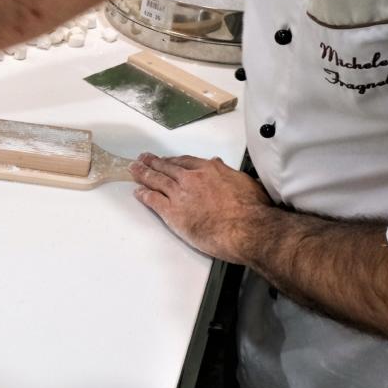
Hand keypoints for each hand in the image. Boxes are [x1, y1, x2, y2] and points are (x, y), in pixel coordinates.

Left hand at [129, 153, 272, 264]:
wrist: (247, 228)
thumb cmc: (252, 210)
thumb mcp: (245, 182)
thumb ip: (228, 173)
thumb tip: (220, 165)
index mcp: (209, 170)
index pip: (185, 162)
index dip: (173, 160)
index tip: (168, 160)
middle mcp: (191, 179)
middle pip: (167, 167)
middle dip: (154, 162)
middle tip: (144, 159)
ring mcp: (180, 194)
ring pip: (156, 180)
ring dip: (143, 173)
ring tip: (134, 170)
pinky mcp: (173, 212)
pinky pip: (153, 200)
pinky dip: (144, 194)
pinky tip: (138, 192)